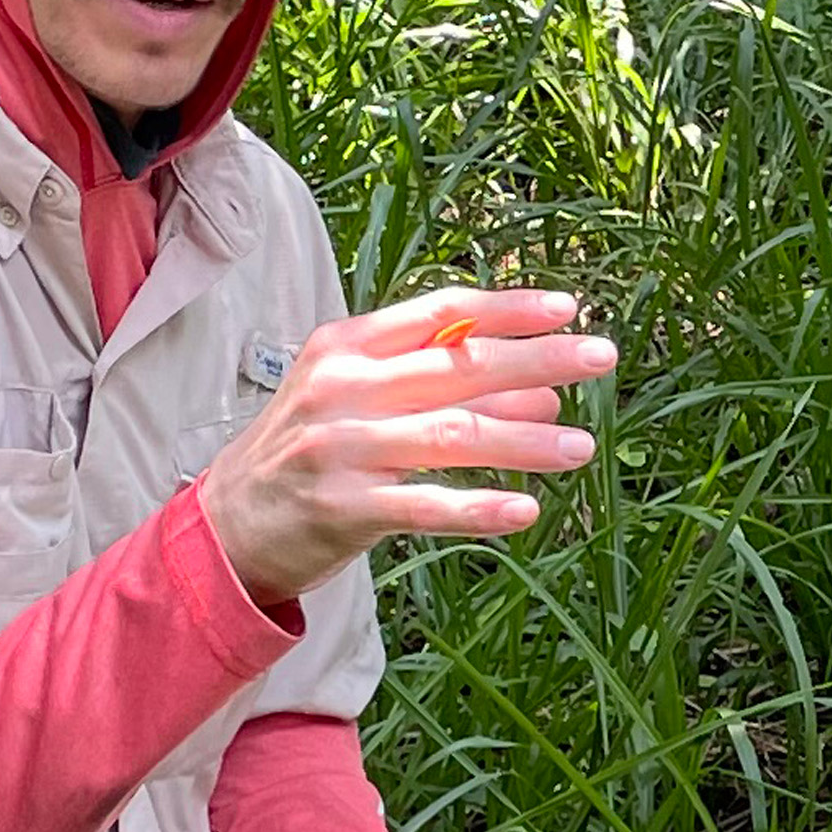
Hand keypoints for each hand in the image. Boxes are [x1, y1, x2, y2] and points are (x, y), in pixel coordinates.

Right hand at [201, 287, 614, 609]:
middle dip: (538, 360)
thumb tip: (544, 392)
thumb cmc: (311, 450)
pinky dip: (480, 507)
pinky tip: (526, 509)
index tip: (568, 308)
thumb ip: (444, 388)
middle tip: (601, 357)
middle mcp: (340, 388)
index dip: (508, 308)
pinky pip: (425, 505)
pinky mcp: (341, 507)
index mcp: (344, 346)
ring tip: (582, 447)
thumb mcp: (362, 401)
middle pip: (456, 366)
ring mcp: (338, 447)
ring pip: (452, 436)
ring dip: (526, 440)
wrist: (230, 523)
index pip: (440, 312)